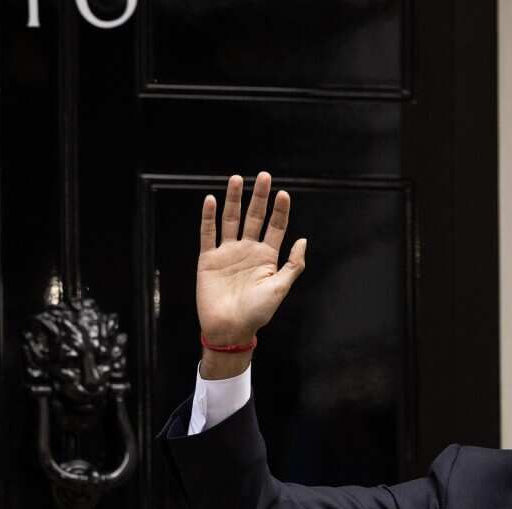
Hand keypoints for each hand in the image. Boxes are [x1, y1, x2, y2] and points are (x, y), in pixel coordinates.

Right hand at [196, 171, 306, 345]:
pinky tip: (211, 200)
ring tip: (237, 179)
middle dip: (259, 197)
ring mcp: (228, 253)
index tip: (283, 193)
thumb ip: (293, 264)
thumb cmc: (257, 313)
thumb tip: (303, 240)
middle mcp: (248, 250)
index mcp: (267, 257)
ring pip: (231, 220)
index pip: (275, 227)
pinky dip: (209, 217)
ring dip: (234, 200)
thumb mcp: (280, 288)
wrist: (230, 329)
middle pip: (254, 217)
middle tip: (263, 176)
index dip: (279, 210)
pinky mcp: (208, 259)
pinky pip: (208, 234)